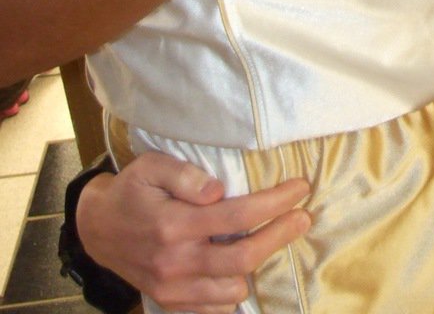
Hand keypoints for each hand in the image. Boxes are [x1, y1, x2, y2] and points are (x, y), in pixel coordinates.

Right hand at [77, 152, 310, 313]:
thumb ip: (185, 175)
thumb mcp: (151, 167)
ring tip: (272, 238)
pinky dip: (233, 294)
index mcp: (173, 224)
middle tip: (304, 216)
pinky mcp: (169, 303)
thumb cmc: (132, 191)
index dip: (274, 203)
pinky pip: (213, 310)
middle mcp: (174, 262)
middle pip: (243, 259)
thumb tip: (218, 190)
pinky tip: (241, 269)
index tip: (300, 188)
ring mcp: (171, 289)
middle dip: (281, 236)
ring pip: (232, 290)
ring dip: (258, 265)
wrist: (96, 230)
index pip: (236, 217)